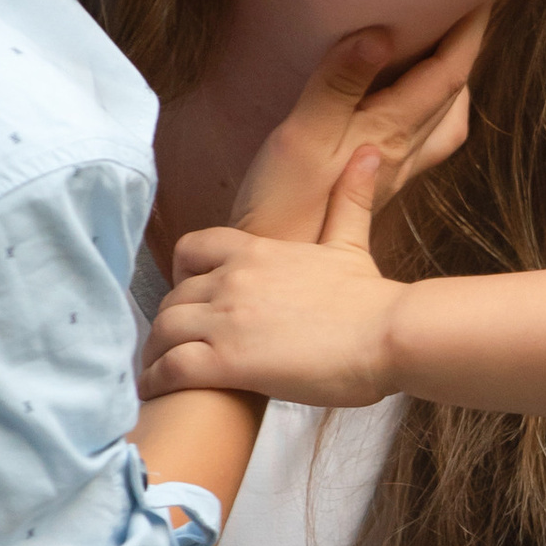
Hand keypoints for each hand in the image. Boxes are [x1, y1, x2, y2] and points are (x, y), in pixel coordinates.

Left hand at [143, 156, 406, 410]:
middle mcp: (232, 279)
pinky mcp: (227, 362)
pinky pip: (171, 368)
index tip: (189, 297)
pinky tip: (158, 392)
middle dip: (169, 322)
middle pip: (172, 297)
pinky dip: (156, 380)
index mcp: (255, 252)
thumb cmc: (373, 299)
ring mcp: (226, 320)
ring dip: (155, 353)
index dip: (180, 274)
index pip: (190, 249)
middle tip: (176, 347)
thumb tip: (370, 153)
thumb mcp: (352, 243)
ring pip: (163, 330)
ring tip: (159, 373)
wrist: (389, 335)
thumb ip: (350, 200)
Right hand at [228, 9, 487, 244]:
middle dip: (468, 47)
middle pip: (454, 92)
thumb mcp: (302, 135)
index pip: (448, 73)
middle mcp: (404, 151)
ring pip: (445, 120)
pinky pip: (424, 138)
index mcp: (392, 131)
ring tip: (446, 48)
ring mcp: (394, 171)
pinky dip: (431, 109)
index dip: (470, 30)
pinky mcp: (378, 184)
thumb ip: (339, 83)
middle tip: (470, 6)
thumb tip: (380, 34)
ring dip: (454, 81)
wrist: (279, 263)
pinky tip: (409, 104)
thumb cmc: (284, 202)